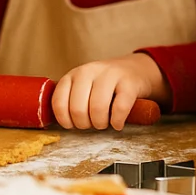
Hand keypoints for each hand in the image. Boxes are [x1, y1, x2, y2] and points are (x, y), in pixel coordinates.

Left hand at [52, 53, 167, 130]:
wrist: (138, 70)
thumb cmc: (106, 85)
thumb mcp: (85, 85)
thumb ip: (71, 98)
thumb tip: (57, 125)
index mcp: (74, 74)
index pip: (59, 102)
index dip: (64, 120)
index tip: (73, 125)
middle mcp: (90, 71)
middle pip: (78, 109)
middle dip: (84, 124)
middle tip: (92, 124)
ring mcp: (111, 74)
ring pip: (97, 108)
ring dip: (100, 124)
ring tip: (105, 124)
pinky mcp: (129, 82)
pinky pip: (119, 108)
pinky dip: (117, 121)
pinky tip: (117, 123)